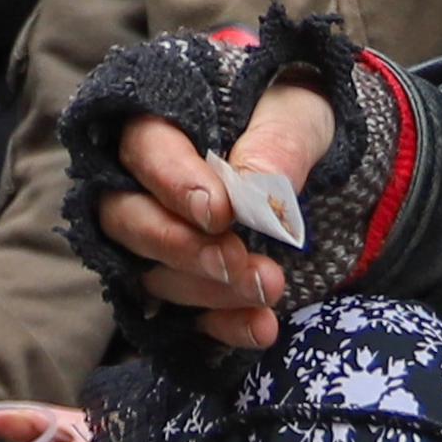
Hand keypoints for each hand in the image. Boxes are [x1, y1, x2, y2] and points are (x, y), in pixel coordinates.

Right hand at [94, 82, 339, 349]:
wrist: (313, 159)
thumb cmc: (293, 119)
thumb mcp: (300, 114)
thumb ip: (279, 140)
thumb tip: (261, 183)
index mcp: (159, 122)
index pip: (146, 151)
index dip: (174, 184)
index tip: (220, 212)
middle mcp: (139, 185)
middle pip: (129, 220)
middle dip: (183, 247)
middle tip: (237, 261)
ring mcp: (156, 240)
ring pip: (153, 273)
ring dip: (209, 289)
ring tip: (269, 288)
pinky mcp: (182, 284)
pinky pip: (185, 316)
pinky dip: (222, 327)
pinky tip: (262, 328)